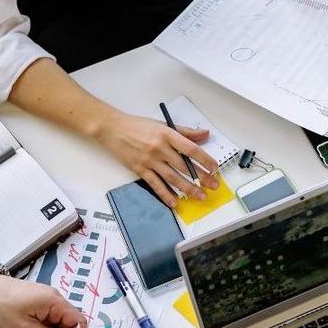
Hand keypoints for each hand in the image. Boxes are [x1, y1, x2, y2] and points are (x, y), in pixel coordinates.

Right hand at [92, 111, 219, 207]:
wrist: (113, 129)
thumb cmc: (138, 126)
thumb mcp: (163, 125)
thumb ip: (185, 132)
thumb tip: (204, 134)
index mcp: (167, 134)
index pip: (191, 149)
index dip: (205, 159)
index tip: (214, 167)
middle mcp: (159, 148)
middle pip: (184, 166)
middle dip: (201, 177)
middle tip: (213, 185)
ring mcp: (149, 160)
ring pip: (172, 177)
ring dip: (188, 188)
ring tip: (200, 196)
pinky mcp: (140, 169)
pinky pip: (155, 184)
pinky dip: (165, 194)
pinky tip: (174, 202)